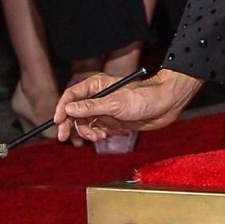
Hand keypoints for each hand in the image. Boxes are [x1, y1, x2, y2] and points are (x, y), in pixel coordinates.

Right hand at [54, 69, 200, 143]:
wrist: (166, 105)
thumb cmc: (145, 98)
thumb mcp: (116, 104)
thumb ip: (92, 107)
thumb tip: (68, 108)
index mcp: (96, 86)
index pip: (70, 95)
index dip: (61, 108)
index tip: (58, 121)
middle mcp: (97, 97)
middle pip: (73, 111)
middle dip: (69, 124)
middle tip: (64, 137)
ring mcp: (103, 109)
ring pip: (83, 122)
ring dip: (85, 132)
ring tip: (97, 136)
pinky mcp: (111, 120)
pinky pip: (95, 129)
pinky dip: (95, 134)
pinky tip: (103, 136)